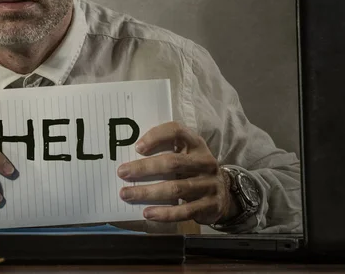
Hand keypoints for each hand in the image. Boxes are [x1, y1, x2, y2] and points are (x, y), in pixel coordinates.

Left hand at [117, 121, 238, 224]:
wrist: (223, 195)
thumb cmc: (192, 171)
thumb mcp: (185, 156)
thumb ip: (165, 152)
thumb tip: (130, 158)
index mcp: (196, 144)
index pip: (177, 132)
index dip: (156, 136)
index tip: (137, 147)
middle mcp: (205, 161)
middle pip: (173, 162)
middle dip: (144, 168)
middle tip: (122, 172)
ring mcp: (209, 184)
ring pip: (175, 188)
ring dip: (147, 192)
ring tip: (126, 194)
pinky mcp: (210, 205)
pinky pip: (184, 211)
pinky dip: (164, 213)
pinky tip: (147, 213)